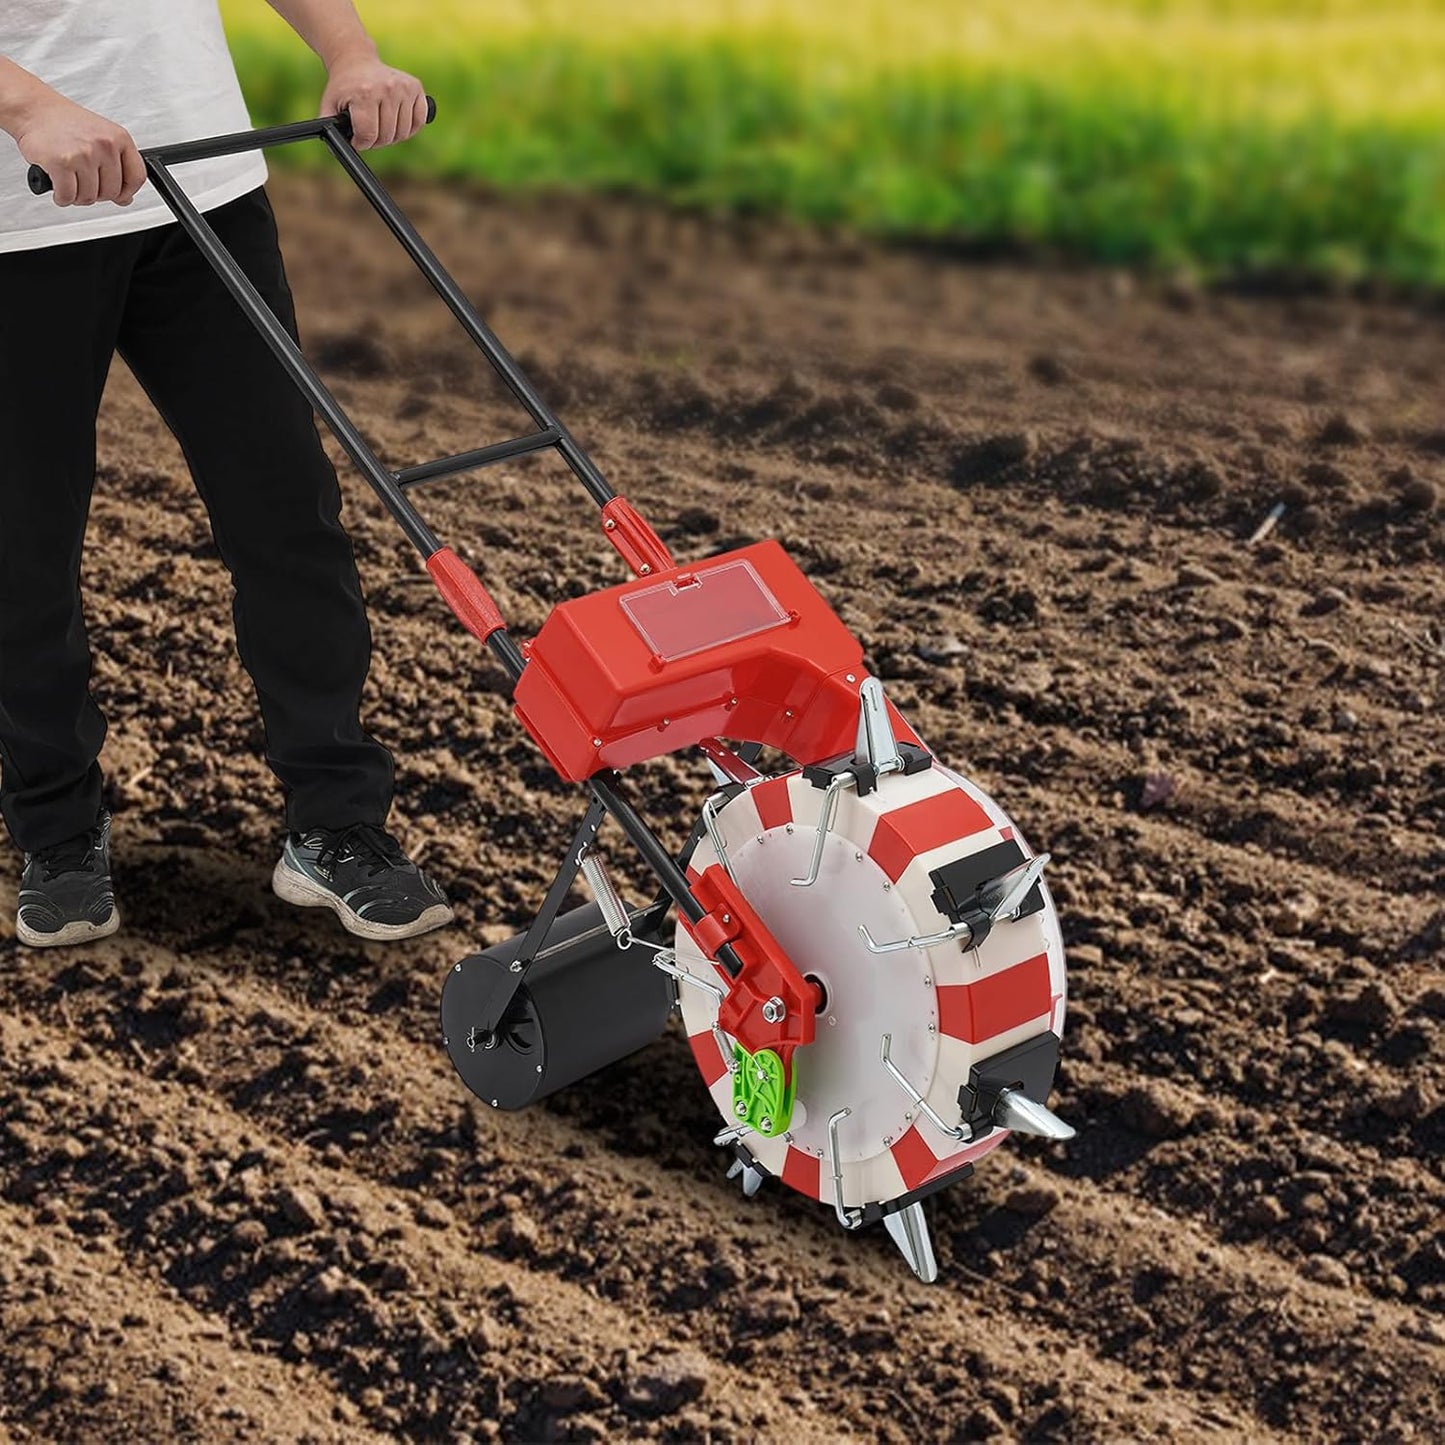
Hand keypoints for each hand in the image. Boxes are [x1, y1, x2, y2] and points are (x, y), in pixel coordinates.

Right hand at [16, 94, 144, 206]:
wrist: (34, 109)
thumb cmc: (65, 123)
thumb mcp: (102, 137)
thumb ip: (118, 166)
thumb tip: (125, 198)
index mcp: (119, 138)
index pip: (137, 177)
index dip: (127, 192)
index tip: (119, 195)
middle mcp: (104, 145)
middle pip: (112, 192)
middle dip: (97, 194)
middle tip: (83, 182)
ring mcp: (84, 154)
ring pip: (90, 197)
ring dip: (77, 196)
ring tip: (69, 180)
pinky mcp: (61, 163)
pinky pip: (68, 196)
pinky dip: (62, 198)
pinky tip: (58, 188)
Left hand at [321, 52, 426, 149]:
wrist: (356, 60)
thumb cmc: (343, 86)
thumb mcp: (329, 105)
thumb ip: (330, 128)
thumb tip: (337, 149)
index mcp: (365, 93)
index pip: (369, 135)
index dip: (361, 143)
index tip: (357, 139)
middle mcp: (387, 88)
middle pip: (387, 136)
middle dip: (376, 141)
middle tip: (368, 133)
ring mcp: (403, 87)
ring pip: (404, 132)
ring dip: (392, 136)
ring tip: (381, 126)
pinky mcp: (416, 87)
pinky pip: (419, 121)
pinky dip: (410, 128)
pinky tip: (397, 122)